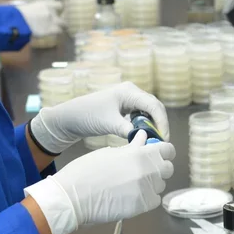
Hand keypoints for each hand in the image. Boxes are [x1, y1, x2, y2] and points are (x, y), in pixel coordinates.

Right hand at [14, 0, 63, 35]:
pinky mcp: (50, 30)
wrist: (18, 21)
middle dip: (61, 19)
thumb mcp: (28, 7)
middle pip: (62, 15)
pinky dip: (58, 32)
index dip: (59, 9)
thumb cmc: (19, 13)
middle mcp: (50, 11)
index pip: (59, 5)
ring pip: (63, 23)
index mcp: (45, 4)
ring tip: (59, 29)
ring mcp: (51, 21)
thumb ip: (36, 10)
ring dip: (61, 26)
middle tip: (59, 22)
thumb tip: (35, 13)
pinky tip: (55, 33)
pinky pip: (59, 31)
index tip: (58, 12)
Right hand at [24, 130, 175, 233]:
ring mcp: (146, 189)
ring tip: (132, 184)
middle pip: (167, 168)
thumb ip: (131, 146)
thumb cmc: (86, 171)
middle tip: (145, 169)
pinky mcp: (142, 206)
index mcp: (139, 153)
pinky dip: (147, 198)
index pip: (168, 150)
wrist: (73, 196)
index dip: (165, 151)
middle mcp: (148, 170)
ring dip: (151, 183)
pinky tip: (132, 195)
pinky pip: (154, 200)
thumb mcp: (110, 152)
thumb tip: (142, 138)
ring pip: (160, 185)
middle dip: (159, 167)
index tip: (160, 153)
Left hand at [30, 82, 169, 154]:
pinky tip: (142, 136)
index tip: (163, 138)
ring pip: (148, 112)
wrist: (70, 117)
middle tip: (161, 142)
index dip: (161, 121)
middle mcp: (131, 93)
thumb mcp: (108, 124)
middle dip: (159, 124)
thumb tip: (145, 139)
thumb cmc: (88, 115)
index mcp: (129, 91)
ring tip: (153, 141)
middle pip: (154, 107)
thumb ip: (127, 130)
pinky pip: (140, 116)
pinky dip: (144, 126)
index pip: (153, 105)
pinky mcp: (125, 108)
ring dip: (152, 126)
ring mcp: (128, 100)